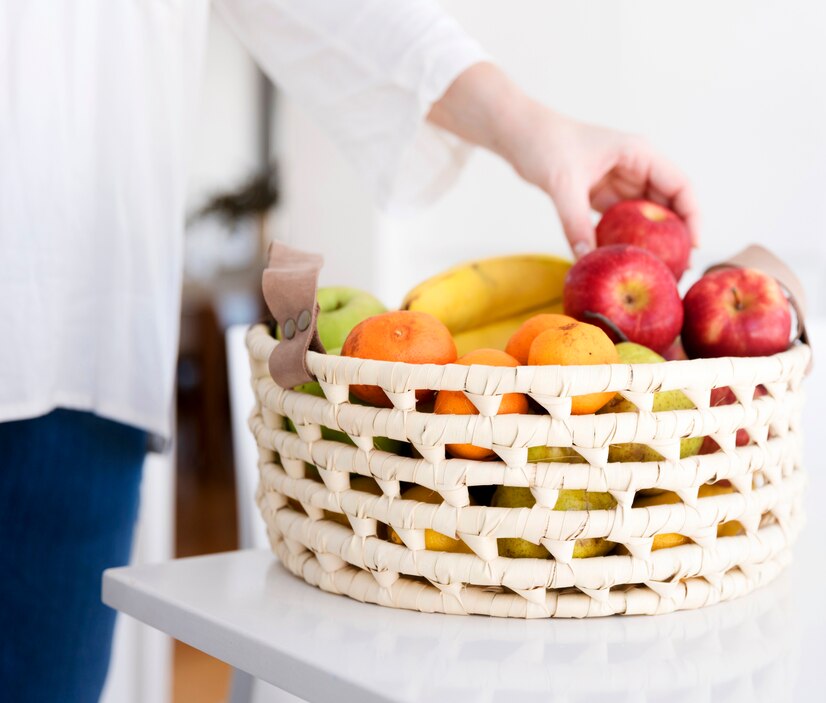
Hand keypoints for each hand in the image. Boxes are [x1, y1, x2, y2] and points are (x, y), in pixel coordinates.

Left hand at [429, 63, 698, 256]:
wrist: (520, 135)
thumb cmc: (544, 145)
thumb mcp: (563, 183)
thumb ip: (575, 221)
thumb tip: (586, 258)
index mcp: (639, 154)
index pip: (680, 185)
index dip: (693, 216)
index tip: (693, 246)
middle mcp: (635, 168)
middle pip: (669, 204)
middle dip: (676, 236)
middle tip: (678, 269)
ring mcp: (619, 182)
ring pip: (646, 216)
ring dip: (652, 240)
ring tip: (658, 271)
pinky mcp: (601, 196)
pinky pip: (621, 222)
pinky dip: (626, 239)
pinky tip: (625, 261)